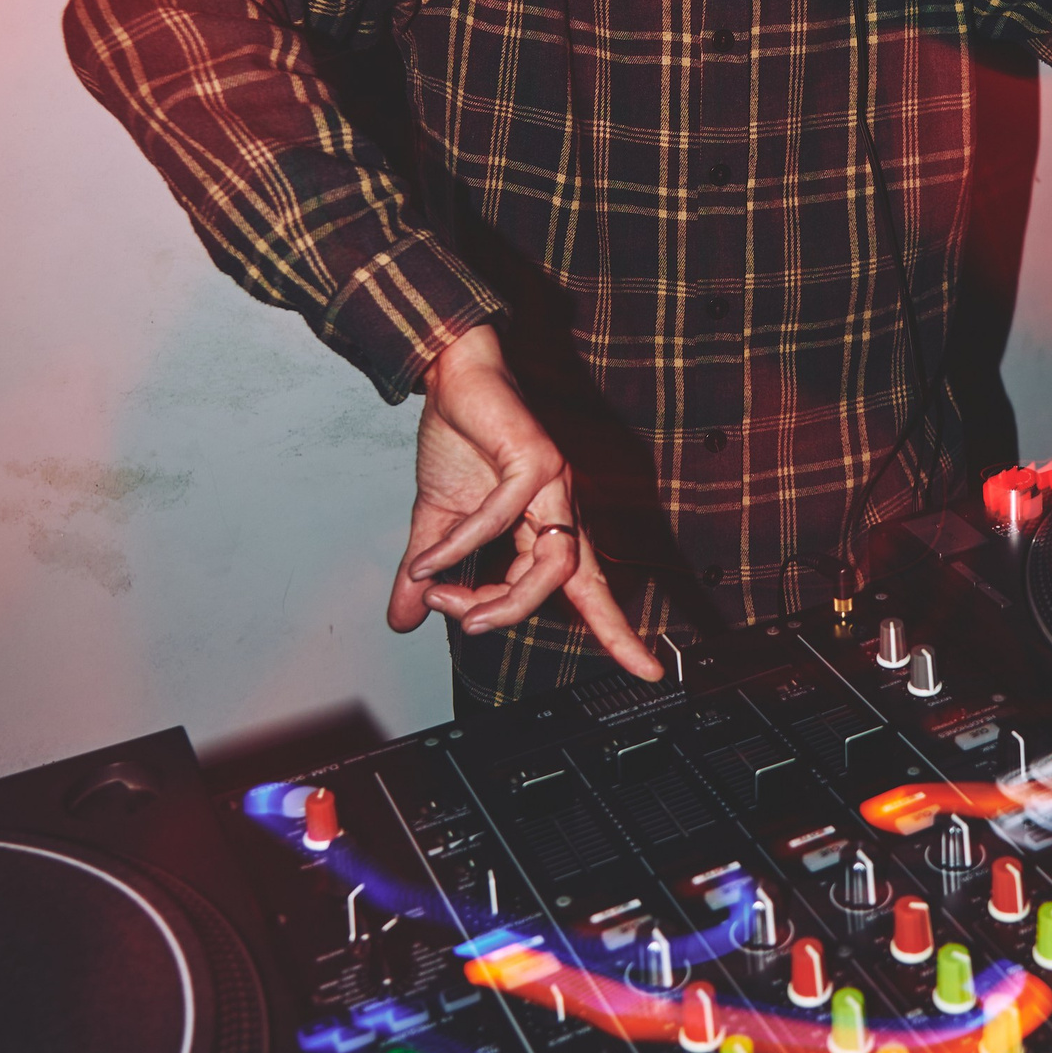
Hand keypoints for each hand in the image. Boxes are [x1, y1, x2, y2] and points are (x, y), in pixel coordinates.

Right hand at [386, 323, 662, 678]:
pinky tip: (429, 561)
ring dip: (498, 593)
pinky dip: (460, 544)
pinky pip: (502, 517)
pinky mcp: (535, 458)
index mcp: (548, 526)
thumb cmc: (459, 441)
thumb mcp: (437, 522)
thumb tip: (402, 619)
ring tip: (451, 605)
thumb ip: (426, 573)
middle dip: (515, 616)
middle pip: (566, 583)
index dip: (619, 631)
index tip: (650, 673)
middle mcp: (563, 507)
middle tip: (463, 623)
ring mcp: (555, 483)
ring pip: (550, 562)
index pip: (590, 589)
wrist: (452, 379)